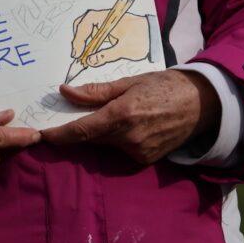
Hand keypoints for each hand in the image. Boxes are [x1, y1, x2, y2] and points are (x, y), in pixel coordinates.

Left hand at [41, 70, 218, 163]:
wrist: (202, 104)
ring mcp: (138, 152)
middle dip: (80, 129)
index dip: (58, 135)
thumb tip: (65, 92)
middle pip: (91, 138)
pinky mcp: (146, 160)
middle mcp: (128, 138)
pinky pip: (121, 150)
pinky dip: (118, 139)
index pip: (81, 131)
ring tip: (116, 114)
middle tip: (71, 115)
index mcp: (121, 115)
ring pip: (106, 145)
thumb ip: (95, 91)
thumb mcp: (129, 82)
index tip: (41, 135)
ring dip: (101, 133)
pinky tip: (132, 125)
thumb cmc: (164, 85)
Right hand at [70, 10, 148, 67]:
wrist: (154, 37)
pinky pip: (93, 33)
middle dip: (78, 39)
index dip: (79, 38)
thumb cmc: (141, 39)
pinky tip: (90, 53)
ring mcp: (105, 22)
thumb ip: (106, 55)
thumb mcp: (124, 49)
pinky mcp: (108, 29)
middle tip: (77, 55)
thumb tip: (90, 61)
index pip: (86, 23)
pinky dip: (89, 42)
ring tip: (82, 56)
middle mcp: (105, 17)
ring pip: (87, 28)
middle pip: (83, 23)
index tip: (78, 53)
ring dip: (82, 41)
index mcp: (108, 18)